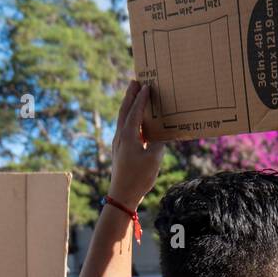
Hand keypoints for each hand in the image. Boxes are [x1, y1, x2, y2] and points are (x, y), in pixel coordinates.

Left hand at [107, 81, 166, 208]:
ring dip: (128, 105)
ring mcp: (119, 143)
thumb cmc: (139, 177)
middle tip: (134, 81)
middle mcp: (121, 136)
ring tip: (133, 96)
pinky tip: (135, 121)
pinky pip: (124, 128)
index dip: (141, 98)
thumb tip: (159, 136)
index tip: (146, 86)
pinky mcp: (120, 150)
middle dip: (130, 96)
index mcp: (128, 135)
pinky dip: (129, 118)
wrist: (122, 195)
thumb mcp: (154, 159)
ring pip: (122, 119)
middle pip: (124, 110)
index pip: (135, 111)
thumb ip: (158, 143)